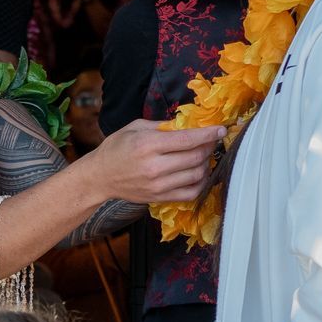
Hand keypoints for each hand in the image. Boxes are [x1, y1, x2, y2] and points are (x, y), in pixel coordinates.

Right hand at [86, 121, 221, 204]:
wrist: (100, 177)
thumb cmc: (116, 148)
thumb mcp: (136, 127)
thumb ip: (163, 126)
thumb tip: (189, 124)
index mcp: (148, 145)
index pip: (188, 139)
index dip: (209, 134)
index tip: (221, 129)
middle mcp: (155, 166)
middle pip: (196, 157)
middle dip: (209, 147)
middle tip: (210, 141)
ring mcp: (158, 185)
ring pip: (197, 174)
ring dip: (205, 164)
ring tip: (202, 156)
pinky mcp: (159, 197)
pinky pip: (190, 193)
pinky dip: (201, 183)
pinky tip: (198, 174)